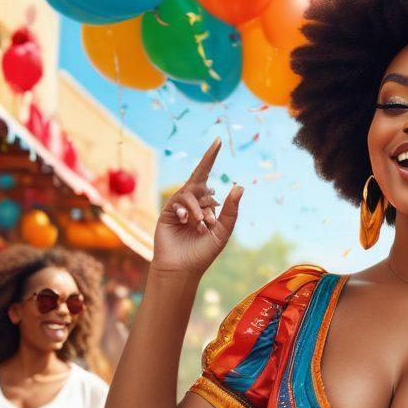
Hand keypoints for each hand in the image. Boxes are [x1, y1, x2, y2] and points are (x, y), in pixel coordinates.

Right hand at [153, 139, 243, 275]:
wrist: (184, 268)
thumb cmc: (204, 251)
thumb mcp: (223, 230)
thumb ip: (231, 209)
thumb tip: (239, 186)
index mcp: (206, 204)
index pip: (207, 175)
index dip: (210, 157)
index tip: (218, 139)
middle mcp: (191, 201)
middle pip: (199, 180)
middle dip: (208, 173)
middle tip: (215, 183)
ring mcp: (178, 206)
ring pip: (191, 193)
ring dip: (200, 209)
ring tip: (202, 226)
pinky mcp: (168, 212)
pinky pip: (179, 202)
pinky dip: (188, 211)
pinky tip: (189, 222)